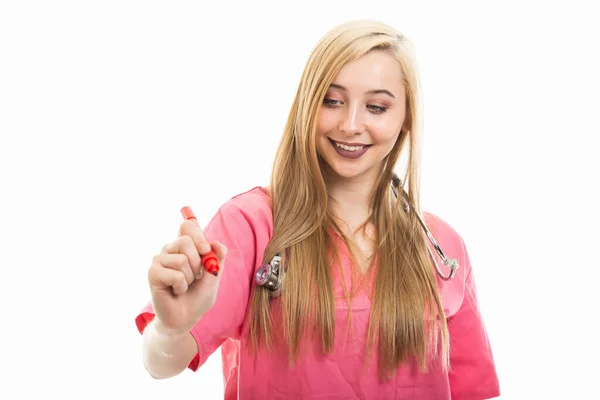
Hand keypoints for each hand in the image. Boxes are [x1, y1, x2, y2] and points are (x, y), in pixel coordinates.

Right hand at [147, 217, 226, 335]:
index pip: (187, 225)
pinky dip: (181, 286)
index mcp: (184, 246)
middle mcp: (170, 249)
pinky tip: (175, 291)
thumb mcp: (213, 276)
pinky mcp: (153, 273)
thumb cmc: (198, 296)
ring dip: (189, 278)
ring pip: (182, 260)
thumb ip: (217, 259)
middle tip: (195, 276)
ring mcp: (159, 260)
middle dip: (197, 262)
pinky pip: (175, 275)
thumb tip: (217, 243)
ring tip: (183, 286)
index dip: (198, 235)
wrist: (185, 318)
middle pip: (185, 240)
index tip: (206, 250)